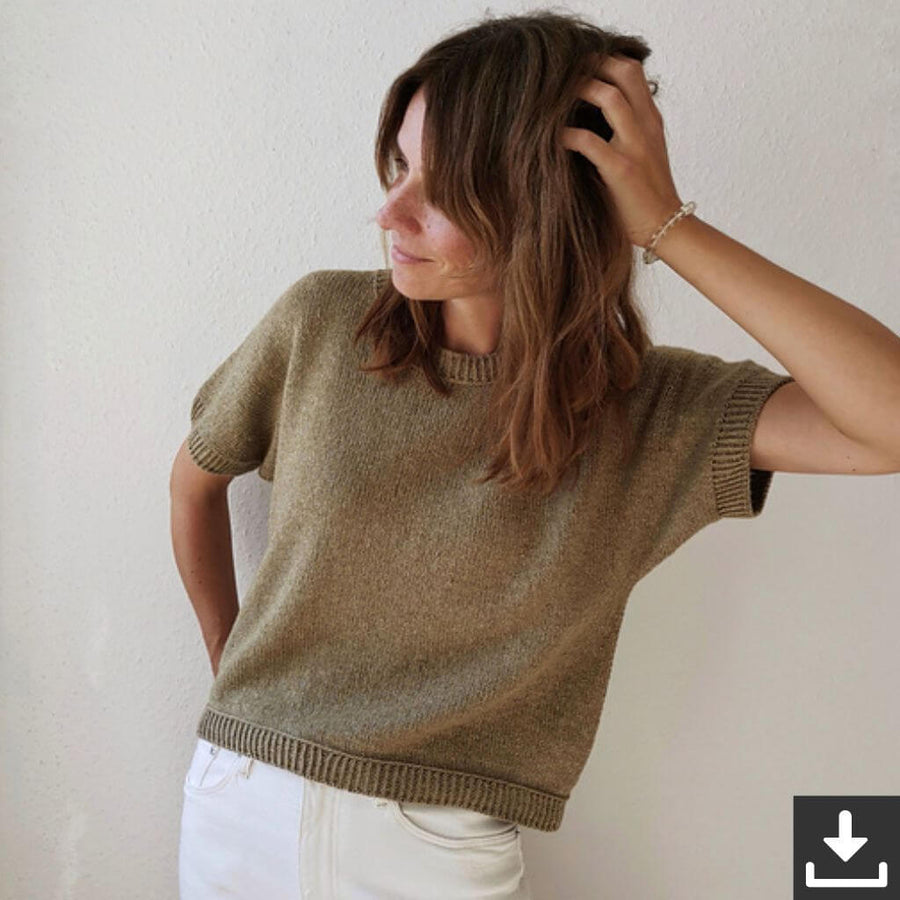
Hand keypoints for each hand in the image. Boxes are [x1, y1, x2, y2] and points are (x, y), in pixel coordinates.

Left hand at [560, 53, 684, 249]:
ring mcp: (635, 146)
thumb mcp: (644, 151)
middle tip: (565, 71)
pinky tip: (551, 138)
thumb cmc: (647, 193)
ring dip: (579, 90)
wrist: (665, 226)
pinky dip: (565, 135)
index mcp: (651, 119)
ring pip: (610, 97)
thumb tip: (587, 113)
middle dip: (593, 64)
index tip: (579, 64)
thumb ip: (626, 128)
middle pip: (625, 71)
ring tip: (555, 96)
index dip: (606, 59)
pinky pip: (588, 141)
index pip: (633, 70)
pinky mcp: (621, 169)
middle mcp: (647, 125)